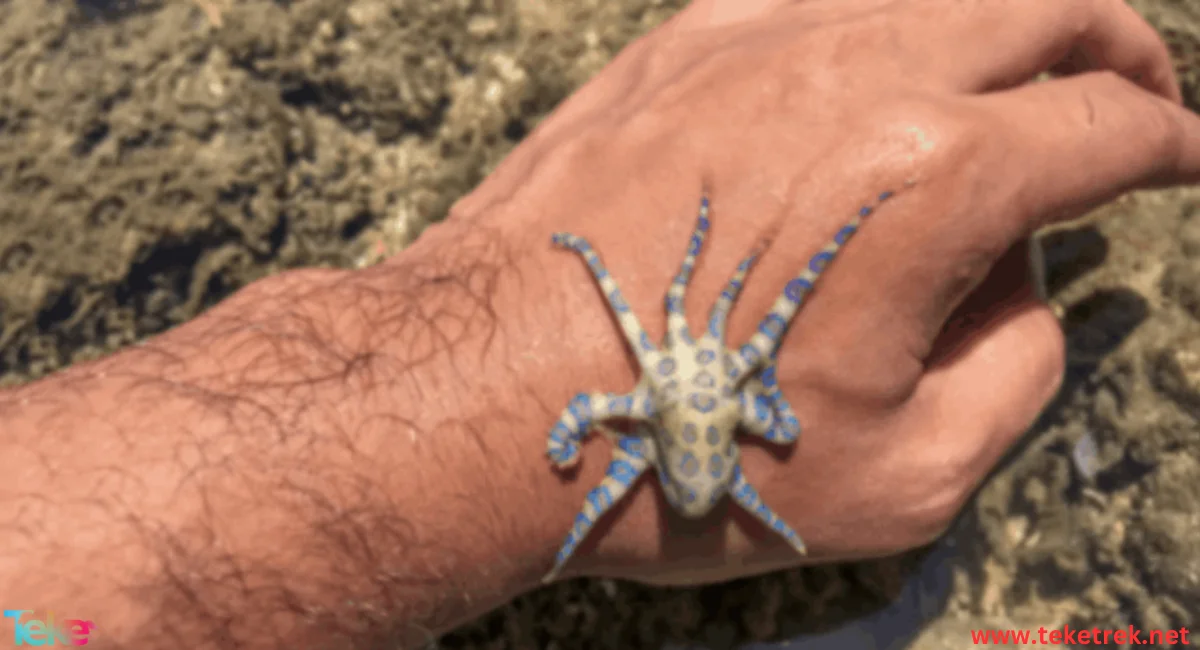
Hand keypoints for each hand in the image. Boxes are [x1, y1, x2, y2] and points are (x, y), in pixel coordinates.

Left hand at [453, 0, 1199, 583]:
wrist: (490, 396)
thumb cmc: (686, 452)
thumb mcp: (903, 475)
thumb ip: (1013, 366)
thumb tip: (1023, 282)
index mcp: (935, 175)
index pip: (1108, 128)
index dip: (1170, 147)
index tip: (1181, 164)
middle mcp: (859, 71)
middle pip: (1044, 5)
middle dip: (1116, 47)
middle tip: (1130, 95)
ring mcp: (759, 39)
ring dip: (1001, 18)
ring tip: (1014, 74)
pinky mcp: (680, 43)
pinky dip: (882, 16)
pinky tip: (877, 61)